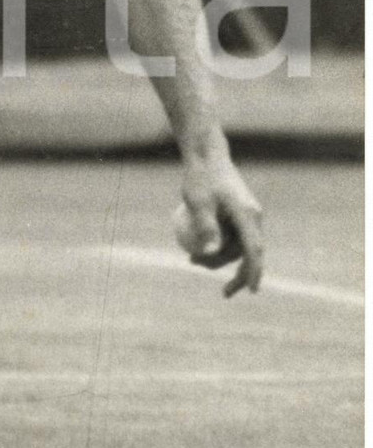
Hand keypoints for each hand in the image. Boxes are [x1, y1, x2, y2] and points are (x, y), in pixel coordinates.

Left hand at [174, 154, 263, 297]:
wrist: (205, 155)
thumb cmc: (200, 177)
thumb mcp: (198, 202)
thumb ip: (205, 228)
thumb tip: (209, 255)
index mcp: (248, 215)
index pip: (254, 250)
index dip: (254, 272)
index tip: (252, 291)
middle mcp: (253, 217)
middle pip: (246, 253)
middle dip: (231, 271)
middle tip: (213, 282)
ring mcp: (248, 216)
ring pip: (239, 247)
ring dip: (220, 258)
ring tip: (191, 259)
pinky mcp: (240, 215)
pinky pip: (234, 237)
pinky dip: (220, 246)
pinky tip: (199, 251)